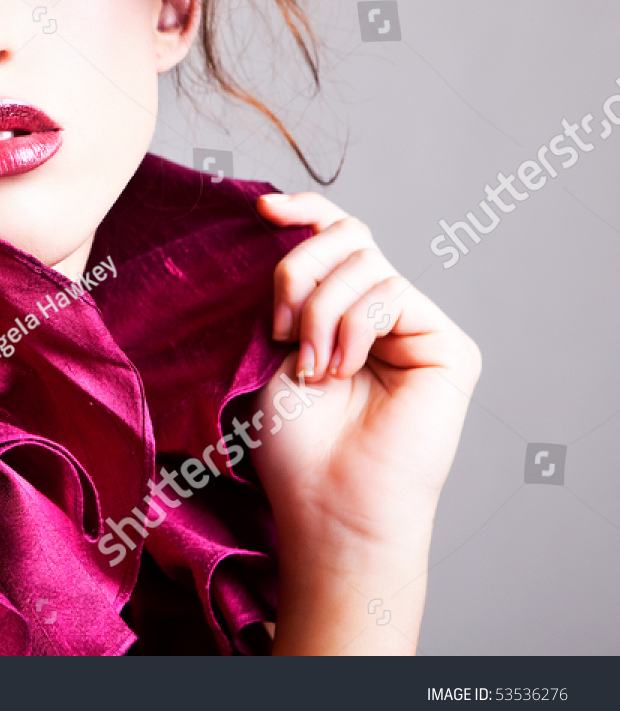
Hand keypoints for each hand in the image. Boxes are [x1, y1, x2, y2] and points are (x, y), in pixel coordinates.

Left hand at [250, 192, 479, 652]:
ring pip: (363, 261)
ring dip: (320, 311)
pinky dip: (352, 325)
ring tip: (310, 368)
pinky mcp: (447, 345)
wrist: (325, 502)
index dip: (303, 209)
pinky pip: (391, 291)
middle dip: (297, 271)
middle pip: (344, 236)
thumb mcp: (269, 347)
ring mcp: (417, 326)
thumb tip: (274, 220)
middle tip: (279, 329)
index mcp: (338, 308)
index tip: (262, 209)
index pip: (332, 234)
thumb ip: (286, 288)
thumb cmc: (292, 443)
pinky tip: (341, 370)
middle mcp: (381, 312)